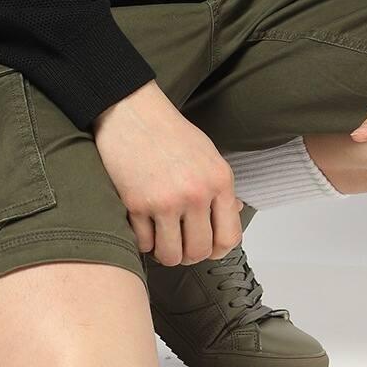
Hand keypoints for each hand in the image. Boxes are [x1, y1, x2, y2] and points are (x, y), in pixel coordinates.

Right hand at [91, 81, 244, 264]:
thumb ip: (221, 187)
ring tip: (161, 238)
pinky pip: (143, 245)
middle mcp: (196, 193)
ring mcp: (165, 201)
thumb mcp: (208, 154)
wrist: (132, 110)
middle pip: (199, 252)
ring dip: (165, 252)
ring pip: (171, 256)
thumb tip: (235, 213)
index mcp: (219, 180)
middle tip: (179, 243)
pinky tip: (143, 225)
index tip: (206, 247)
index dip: (217, 250)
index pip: (229, 238)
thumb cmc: (170, 131)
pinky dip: (143, 241)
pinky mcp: (136, 204)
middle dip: (188, 254)